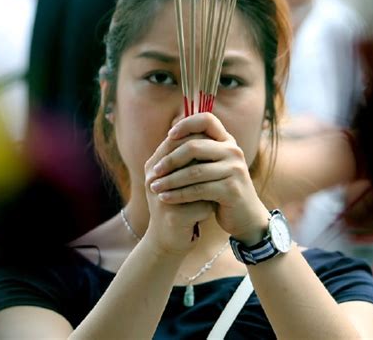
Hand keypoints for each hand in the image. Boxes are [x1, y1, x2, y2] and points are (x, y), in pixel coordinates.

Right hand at [144, 132, 214, 254]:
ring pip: (197, 179)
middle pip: (185, 155)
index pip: (175, 139)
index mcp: (153, 166)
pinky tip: (212, 210)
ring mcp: (161, 197)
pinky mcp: (173, 216)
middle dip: (205, 160)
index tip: (215, 145)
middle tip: (219, 164)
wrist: (166, 241)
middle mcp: (153, 178)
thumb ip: (187, 157)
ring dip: (210, 183)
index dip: (198, 139)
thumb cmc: (177, 204)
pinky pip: (202, 204)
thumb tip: (209, 132)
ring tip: (218, 186)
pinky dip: (210, 206)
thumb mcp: (177, 178)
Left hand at [148, 112, 270, 243]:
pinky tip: (165, 198)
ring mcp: (234, 169)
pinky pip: (198, 190)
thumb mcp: (212, 165)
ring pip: (194, 171)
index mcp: (227, 140)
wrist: (245, 216)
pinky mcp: (231, 189)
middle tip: (154, 171)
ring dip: (170, 180)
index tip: (169, 135)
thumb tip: (170, 134)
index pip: (206, 120)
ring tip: (154, 187)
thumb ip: (198, 150)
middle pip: (194, 146)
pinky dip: (178, 194)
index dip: (186, 123)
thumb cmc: (221, 187)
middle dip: (170, 159)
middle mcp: (233, 151)